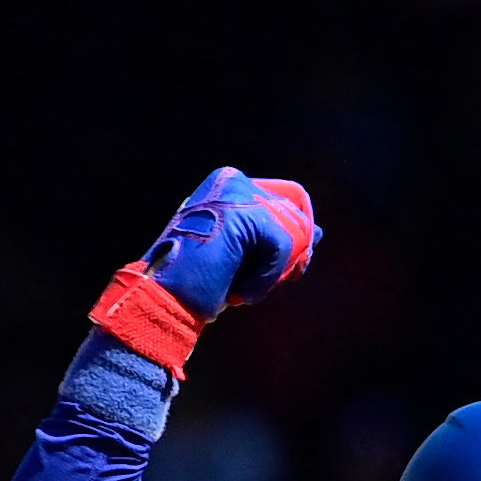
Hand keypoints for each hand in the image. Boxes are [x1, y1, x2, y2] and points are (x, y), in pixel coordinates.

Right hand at [86, 169, 317, 370]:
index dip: (292, 240)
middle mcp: (232, 181)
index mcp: (228, 186)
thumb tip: (317, 233)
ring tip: (243, 288)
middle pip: (294, 215)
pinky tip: (241, 292)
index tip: (281, 270)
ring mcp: (236, 193)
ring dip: (273, 272)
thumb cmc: (198, 283)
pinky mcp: (242, 213)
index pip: (288, 203)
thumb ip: (273, 240)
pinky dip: (266, 278)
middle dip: (287, 256)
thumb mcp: (241, 258)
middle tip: (260, 283)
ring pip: (291, 231)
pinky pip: (283, 246)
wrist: (162, 299)